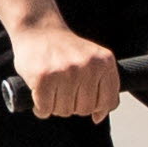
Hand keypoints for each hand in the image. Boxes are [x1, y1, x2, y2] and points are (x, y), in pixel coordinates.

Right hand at [6, 11, 121, 122]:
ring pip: (64, 111)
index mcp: (105, 62)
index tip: (83, 97)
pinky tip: (39, 94)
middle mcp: (88, 66)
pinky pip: (45, 109)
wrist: (38, 28)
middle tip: (62, 90)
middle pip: (85, 110)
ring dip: (55, 106)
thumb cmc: (65, 50)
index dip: (96, 107)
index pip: (109, 102)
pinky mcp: (44, 78)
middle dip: (72, 105)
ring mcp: (66, 72)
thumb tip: (98, 118)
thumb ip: (102, 86)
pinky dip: (40, 108)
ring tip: (51, 88)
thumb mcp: (93, 60)